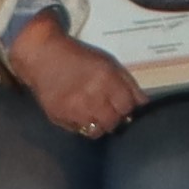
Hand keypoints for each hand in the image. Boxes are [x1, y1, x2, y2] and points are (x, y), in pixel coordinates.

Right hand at [2, 14, 144, 140]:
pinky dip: (81, 125)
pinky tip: (78, 112)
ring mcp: (74, 110)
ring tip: (92, 112)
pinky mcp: (58, 117)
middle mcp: (91, 96)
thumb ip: (128, 84)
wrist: (43, 56)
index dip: (126, 107)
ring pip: (96, 132)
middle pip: (113, 123)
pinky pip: (78, 131)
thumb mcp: (108, 63)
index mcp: (106, 79)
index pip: (127, 107)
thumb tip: (144, 104)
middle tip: (107, 110)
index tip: (121, 104)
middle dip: (113, 118)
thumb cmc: (79, 57)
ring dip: (98, 124)